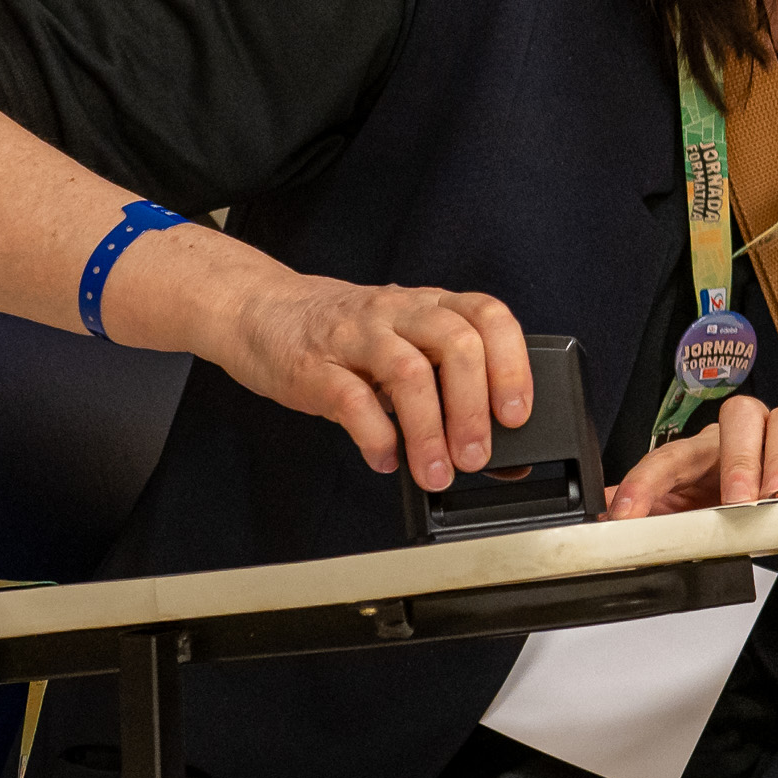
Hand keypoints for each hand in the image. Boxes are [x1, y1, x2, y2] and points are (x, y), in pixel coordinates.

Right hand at [199, 271, 529, 486]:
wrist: (260, 311)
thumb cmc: (342, 336)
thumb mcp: (402, 347)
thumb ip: (447, 392)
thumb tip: (506, 459)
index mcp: (428, 305)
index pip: (488, 316)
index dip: (511, 364)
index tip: (517, 415)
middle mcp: (398, 313)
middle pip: (456, 343)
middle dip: (474, 408)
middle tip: (476, 457)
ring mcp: (355, 337)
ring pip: (408, 372)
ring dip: (429, 431)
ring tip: (435, 472)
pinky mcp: (314, 366)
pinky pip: (351, 400)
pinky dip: (376, 437)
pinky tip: (385, 458)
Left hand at [603, 398, 777, 548]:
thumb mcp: (732, 513)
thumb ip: (676, 514)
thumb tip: (612, 516)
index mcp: (725, 451)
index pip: (679, 453)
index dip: (648, 479)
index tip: (623, 512)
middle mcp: (766, 432)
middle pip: (738, 416)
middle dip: (730, 459)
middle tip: (733, 503)